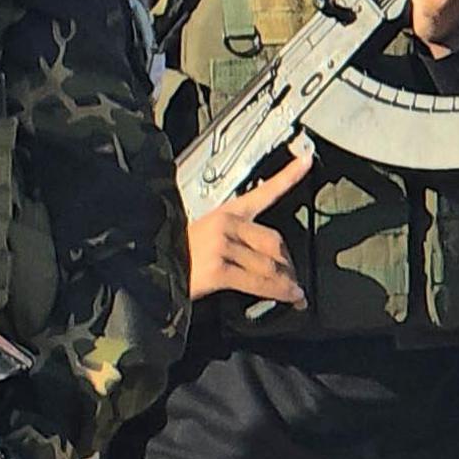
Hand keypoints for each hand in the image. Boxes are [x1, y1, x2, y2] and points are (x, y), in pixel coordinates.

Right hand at [186, 141, 313, 303]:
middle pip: (275, 240)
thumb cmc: (176, 254)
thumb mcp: (204, 235)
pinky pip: (260, 282)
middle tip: (294, 280)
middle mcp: (224, 224)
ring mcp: (221, 246)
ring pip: (271, 264)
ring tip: (294, 294)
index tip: (307, 160)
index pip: (262, 192)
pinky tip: (288, 298)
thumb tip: (269, 261)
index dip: (288, 175)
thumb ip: (235, 239)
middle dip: (288, 265)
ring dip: (288, 283)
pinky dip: (279, 293)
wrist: (151, 269)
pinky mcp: (219, 269)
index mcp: (223, 212)